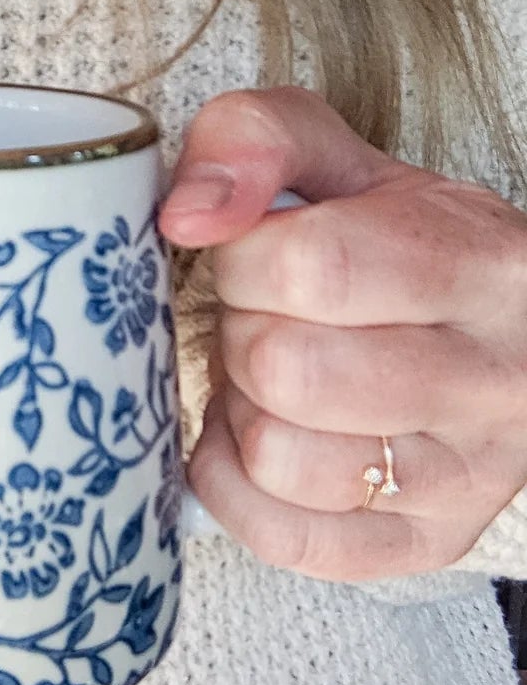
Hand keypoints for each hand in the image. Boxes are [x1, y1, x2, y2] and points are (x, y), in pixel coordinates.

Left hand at [159, 87, 526, 581]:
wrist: (497, 337)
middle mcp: (495, 380)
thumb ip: (257, 140)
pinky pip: (282, 534)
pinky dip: (237, 483)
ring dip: (243, 412)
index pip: (316, 267)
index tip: (255, 256)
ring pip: (281, 459)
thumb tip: (188, 213)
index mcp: (486, 266)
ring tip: (273, 380)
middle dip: (243, 335)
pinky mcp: (421, 543)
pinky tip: (261, 437)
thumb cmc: (403, 250)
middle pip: (290, 371)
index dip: (246, 260)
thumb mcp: (340, 165)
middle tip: (265, 320)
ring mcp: (465, 476)